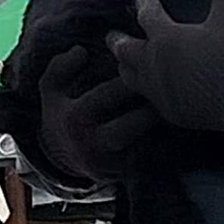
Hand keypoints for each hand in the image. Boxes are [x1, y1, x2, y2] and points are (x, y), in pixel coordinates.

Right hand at [31, 47, 162, 184]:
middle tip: (171, 88)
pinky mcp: (122, 172)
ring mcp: (108, 161)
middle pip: (131, 123)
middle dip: (152, 105)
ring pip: (143, 144)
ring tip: (173, 107)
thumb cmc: (62, 113)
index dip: (131, 80)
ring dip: (160, 124)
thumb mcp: (50, 89)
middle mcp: (91, 142)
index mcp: (74, 117)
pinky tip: (170, 125)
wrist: (62, 156)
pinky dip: (160, 140)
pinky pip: (147, 156)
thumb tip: (81, 51)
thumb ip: (59, 67)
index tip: (147, 66)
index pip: (108, 95)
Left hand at [105, 0, 223, 133]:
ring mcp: (157, 89)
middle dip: (117, 39)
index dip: (144, 0)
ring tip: (123, 62)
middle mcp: (152, 63)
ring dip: (124, 66)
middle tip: (111, 35)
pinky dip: (144, 88)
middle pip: (124, 49)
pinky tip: (149, 89)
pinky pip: (148, 98)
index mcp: (164, 36)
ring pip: (129, 76)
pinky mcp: (167, 110)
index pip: (146, 12)